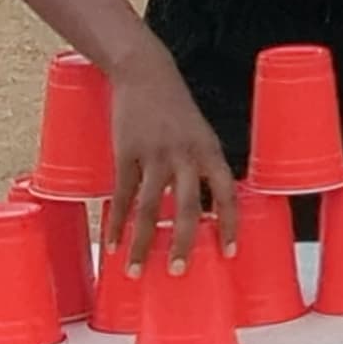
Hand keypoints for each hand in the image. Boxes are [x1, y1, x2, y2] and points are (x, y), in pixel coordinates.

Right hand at [106, 57, 235, 275]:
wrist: (145, 73)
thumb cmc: (176, 108)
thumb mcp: (199, 135)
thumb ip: (201, 169)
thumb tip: (200, 212)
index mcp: (210, 151)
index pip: (227, 193)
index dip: (229, 224)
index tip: (229, 252)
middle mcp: (185, 154)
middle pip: (188, 206)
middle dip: (183, 242)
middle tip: (178, 271)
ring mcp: (154, 154)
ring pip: (150, 207)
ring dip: (142, 242)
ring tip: (135, 269)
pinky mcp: (126, 152)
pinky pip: (122, 194)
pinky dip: (117, 221)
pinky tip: (112, 241)